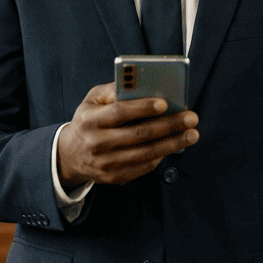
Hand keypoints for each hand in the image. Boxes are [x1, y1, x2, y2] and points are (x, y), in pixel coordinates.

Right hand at [57, 82, 198, 186]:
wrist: (70, 155)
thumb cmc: (89, 119)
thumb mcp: (92, 100)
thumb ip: (113, 90)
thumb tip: (141, 84)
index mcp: (90, 120)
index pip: (119, 112)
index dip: (142, 108)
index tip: (165, 103)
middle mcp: (96, 143)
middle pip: (138, 135)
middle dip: (168, 126)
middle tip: (191, 118)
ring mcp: (105, 163)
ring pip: (145, 154)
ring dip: (172, 144)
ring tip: (192, 134)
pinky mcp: (114, 177)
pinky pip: (143, 167)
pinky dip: (162, 156)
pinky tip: (175, 146)